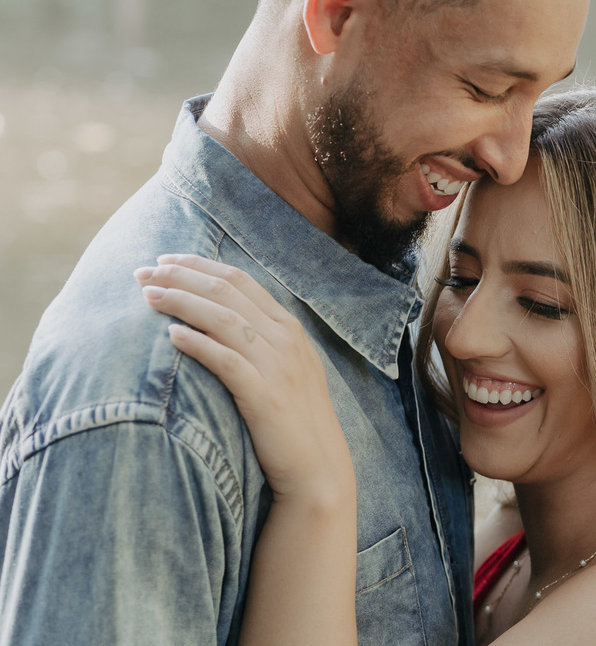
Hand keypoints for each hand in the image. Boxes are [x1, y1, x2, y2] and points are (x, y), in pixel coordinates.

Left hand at [134, 254, 354, 507]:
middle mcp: (286, 339)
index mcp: (290, 328)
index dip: (200, 266)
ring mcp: (278, 366)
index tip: (164, 260)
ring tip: (148, 297)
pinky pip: (227, 360)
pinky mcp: (266, 396)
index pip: (241, 281)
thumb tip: (219, 318)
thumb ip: (262, 341)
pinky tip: (172, 336)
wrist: (318, 468)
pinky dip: (198, 344)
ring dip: (182, 302)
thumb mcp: (287, 369)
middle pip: (228, 292)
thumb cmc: (294, 421)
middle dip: (182, 276)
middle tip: (143, 273)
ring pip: (224, 318)